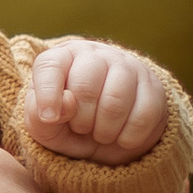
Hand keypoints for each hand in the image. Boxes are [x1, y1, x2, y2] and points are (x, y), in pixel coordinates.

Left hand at [25, 40, 167, 166]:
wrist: (108, 137)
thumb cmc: (67, 126)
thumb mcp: (43, 126)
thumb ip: (38, 114)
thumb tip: (66, 103)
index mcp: (62, 58)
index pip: (50, 65)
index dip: (48, 94)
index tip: (49, 118)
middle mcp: (95, 54)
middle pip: (85, 86)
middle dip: (80, 119)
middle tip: (81, 127)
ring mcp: (128, 66)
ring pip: (116, 101)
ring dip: (104, 130)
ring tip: (100, 133)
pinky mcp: (154, 87)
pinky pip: (143, 116)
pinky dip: (128, 137)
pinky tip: (121, 137)